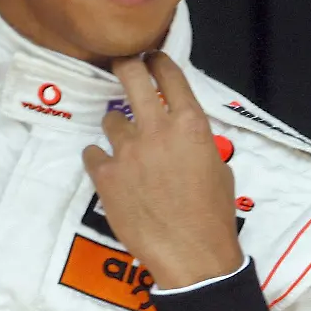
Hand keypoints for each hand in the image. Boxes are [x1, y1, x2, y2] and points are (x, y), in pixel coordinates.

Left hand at [82, 52, 241, 289]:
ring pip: (109, 121)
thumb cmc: (212, 214)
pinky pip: (92, 153)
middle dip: (125, 66)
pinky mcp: (104, 175)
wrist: (190, 253)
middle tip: (121, 65)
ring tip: (125, 147)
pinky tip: (109, 171)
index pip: (170, 76)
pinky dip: (99, 159)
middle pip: (132, 78)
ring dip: (116, 129)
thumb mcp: (217, 167)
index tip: (151, 57)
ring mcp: (127, 151)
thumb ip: (195, 140)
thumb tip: (180, 132)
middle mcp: (156, 129)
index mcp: (191, 125)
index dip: (158, 62)